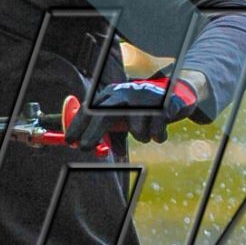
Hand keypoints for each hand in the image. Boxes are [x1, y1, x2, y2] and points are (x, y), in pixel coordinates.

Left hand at [79, 72, 210, 144]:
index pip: (90, 108)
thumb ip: (113, 133)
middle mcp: (126, 93)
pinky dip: (158, 136)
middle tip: (86, 148)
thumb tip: (98, 151)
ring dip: (142, 137)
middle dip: (93, 132)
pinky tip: (160, 129)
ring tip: (146, 131)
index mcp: (112, 94)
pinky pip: (156, 132)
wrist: (176, 95)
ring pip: (137, 130)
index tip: (70, 140)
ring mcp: (145, 97)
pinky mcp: (164, 105)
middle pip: (104, 113)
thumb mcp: (124, 119)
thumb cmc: (143, 110)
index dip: (78, 124)